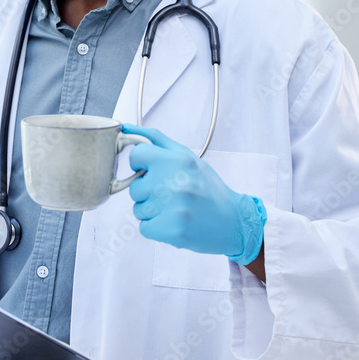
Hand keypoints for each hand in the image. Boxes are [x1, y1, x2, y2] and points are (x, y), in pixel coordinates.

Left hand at [123, 123, 265, 264]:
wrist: (233, 220)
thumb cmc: (206, 186)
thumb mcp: (185, 156)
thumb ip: (155, 139)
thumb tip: (125, 128)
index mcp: (178, 160)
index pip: (136, 155)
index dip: (141, 165)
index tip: (153, 171)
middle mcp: (175, 182)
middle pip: (135, 188)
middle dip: (148, 192)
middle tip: (170, 194)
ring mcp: (174, 208)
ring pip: (138, 210)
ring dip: (152, 211)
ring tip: (174, 209)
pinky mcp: (173, 230)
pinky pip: (144, 228)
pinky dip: (155, 228)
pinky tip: (173, 222)